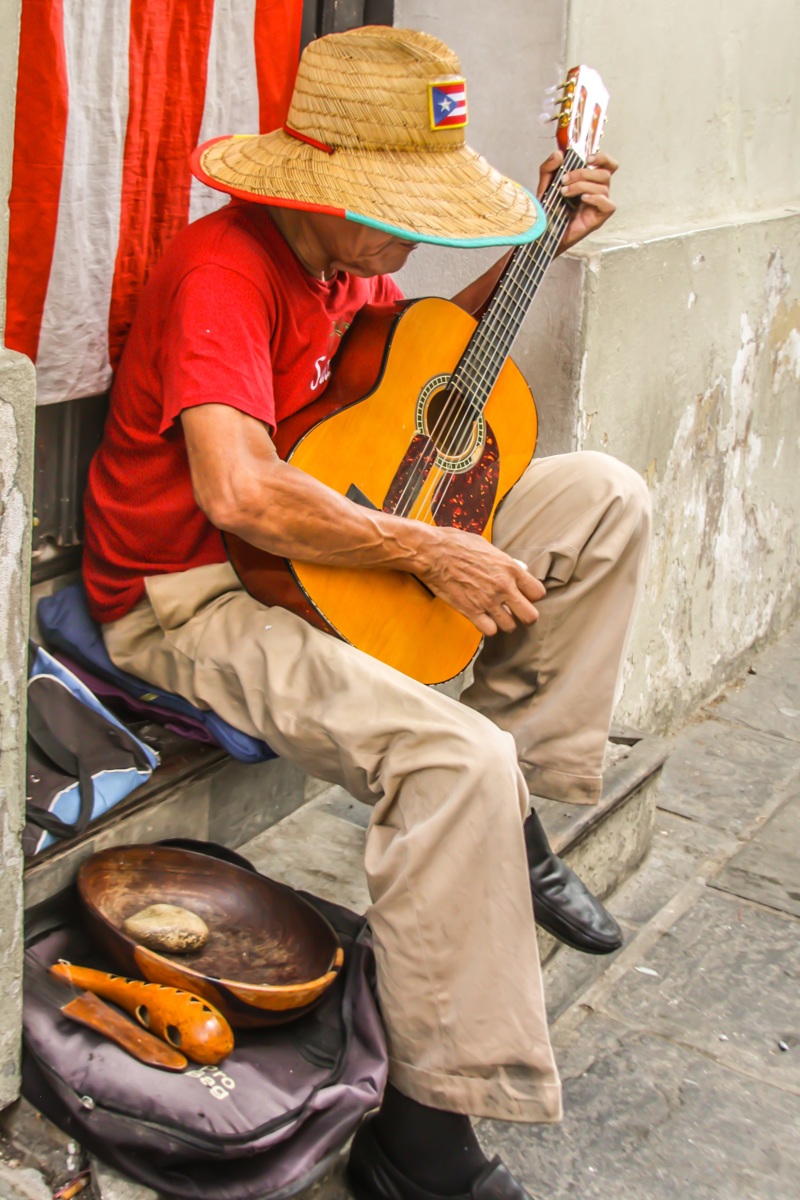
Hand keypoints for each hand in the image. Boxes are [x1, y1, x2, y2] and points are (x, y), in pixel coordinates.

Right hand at [416, 527, 545, 636]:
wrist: (433, 553)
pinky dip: (488, 627)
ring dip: (504, 622)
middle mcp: (503, 587)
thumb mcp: (488, 546)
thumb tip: (517, 568)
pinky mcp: (471, 611)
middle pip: (530, 616)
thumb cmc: (457, 544)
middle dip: (525, 615)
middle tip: (516, 612)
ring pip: (510, 626)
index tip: (523, 594)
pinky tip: (483, 618)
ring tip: (496, 614)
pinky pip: (490, 631)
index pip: (538, 593)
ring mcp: (488, 601)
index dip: (532, 596)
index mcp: (510, 569)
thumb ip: (505, 562)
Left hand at [537, 150, 617, 252]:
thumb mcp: (545, 185)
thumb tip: (559, 154)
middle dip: (582, 173)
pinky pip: (607, 204)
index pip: (608, 165)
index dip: (602, 158)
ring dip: (582, 186)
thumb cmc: (550, 210)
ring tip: (564, 193)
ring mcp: (600, 204)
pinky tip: (582, 200)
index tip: (587, 159)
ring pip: (603, 187)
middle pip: (604, 174)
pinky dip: (595, 198)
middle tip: (564, 180)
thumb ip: (548, 168)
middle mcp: (598, 191)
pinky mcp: (600, 217)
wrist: (545, 233)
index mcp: (590, 180)